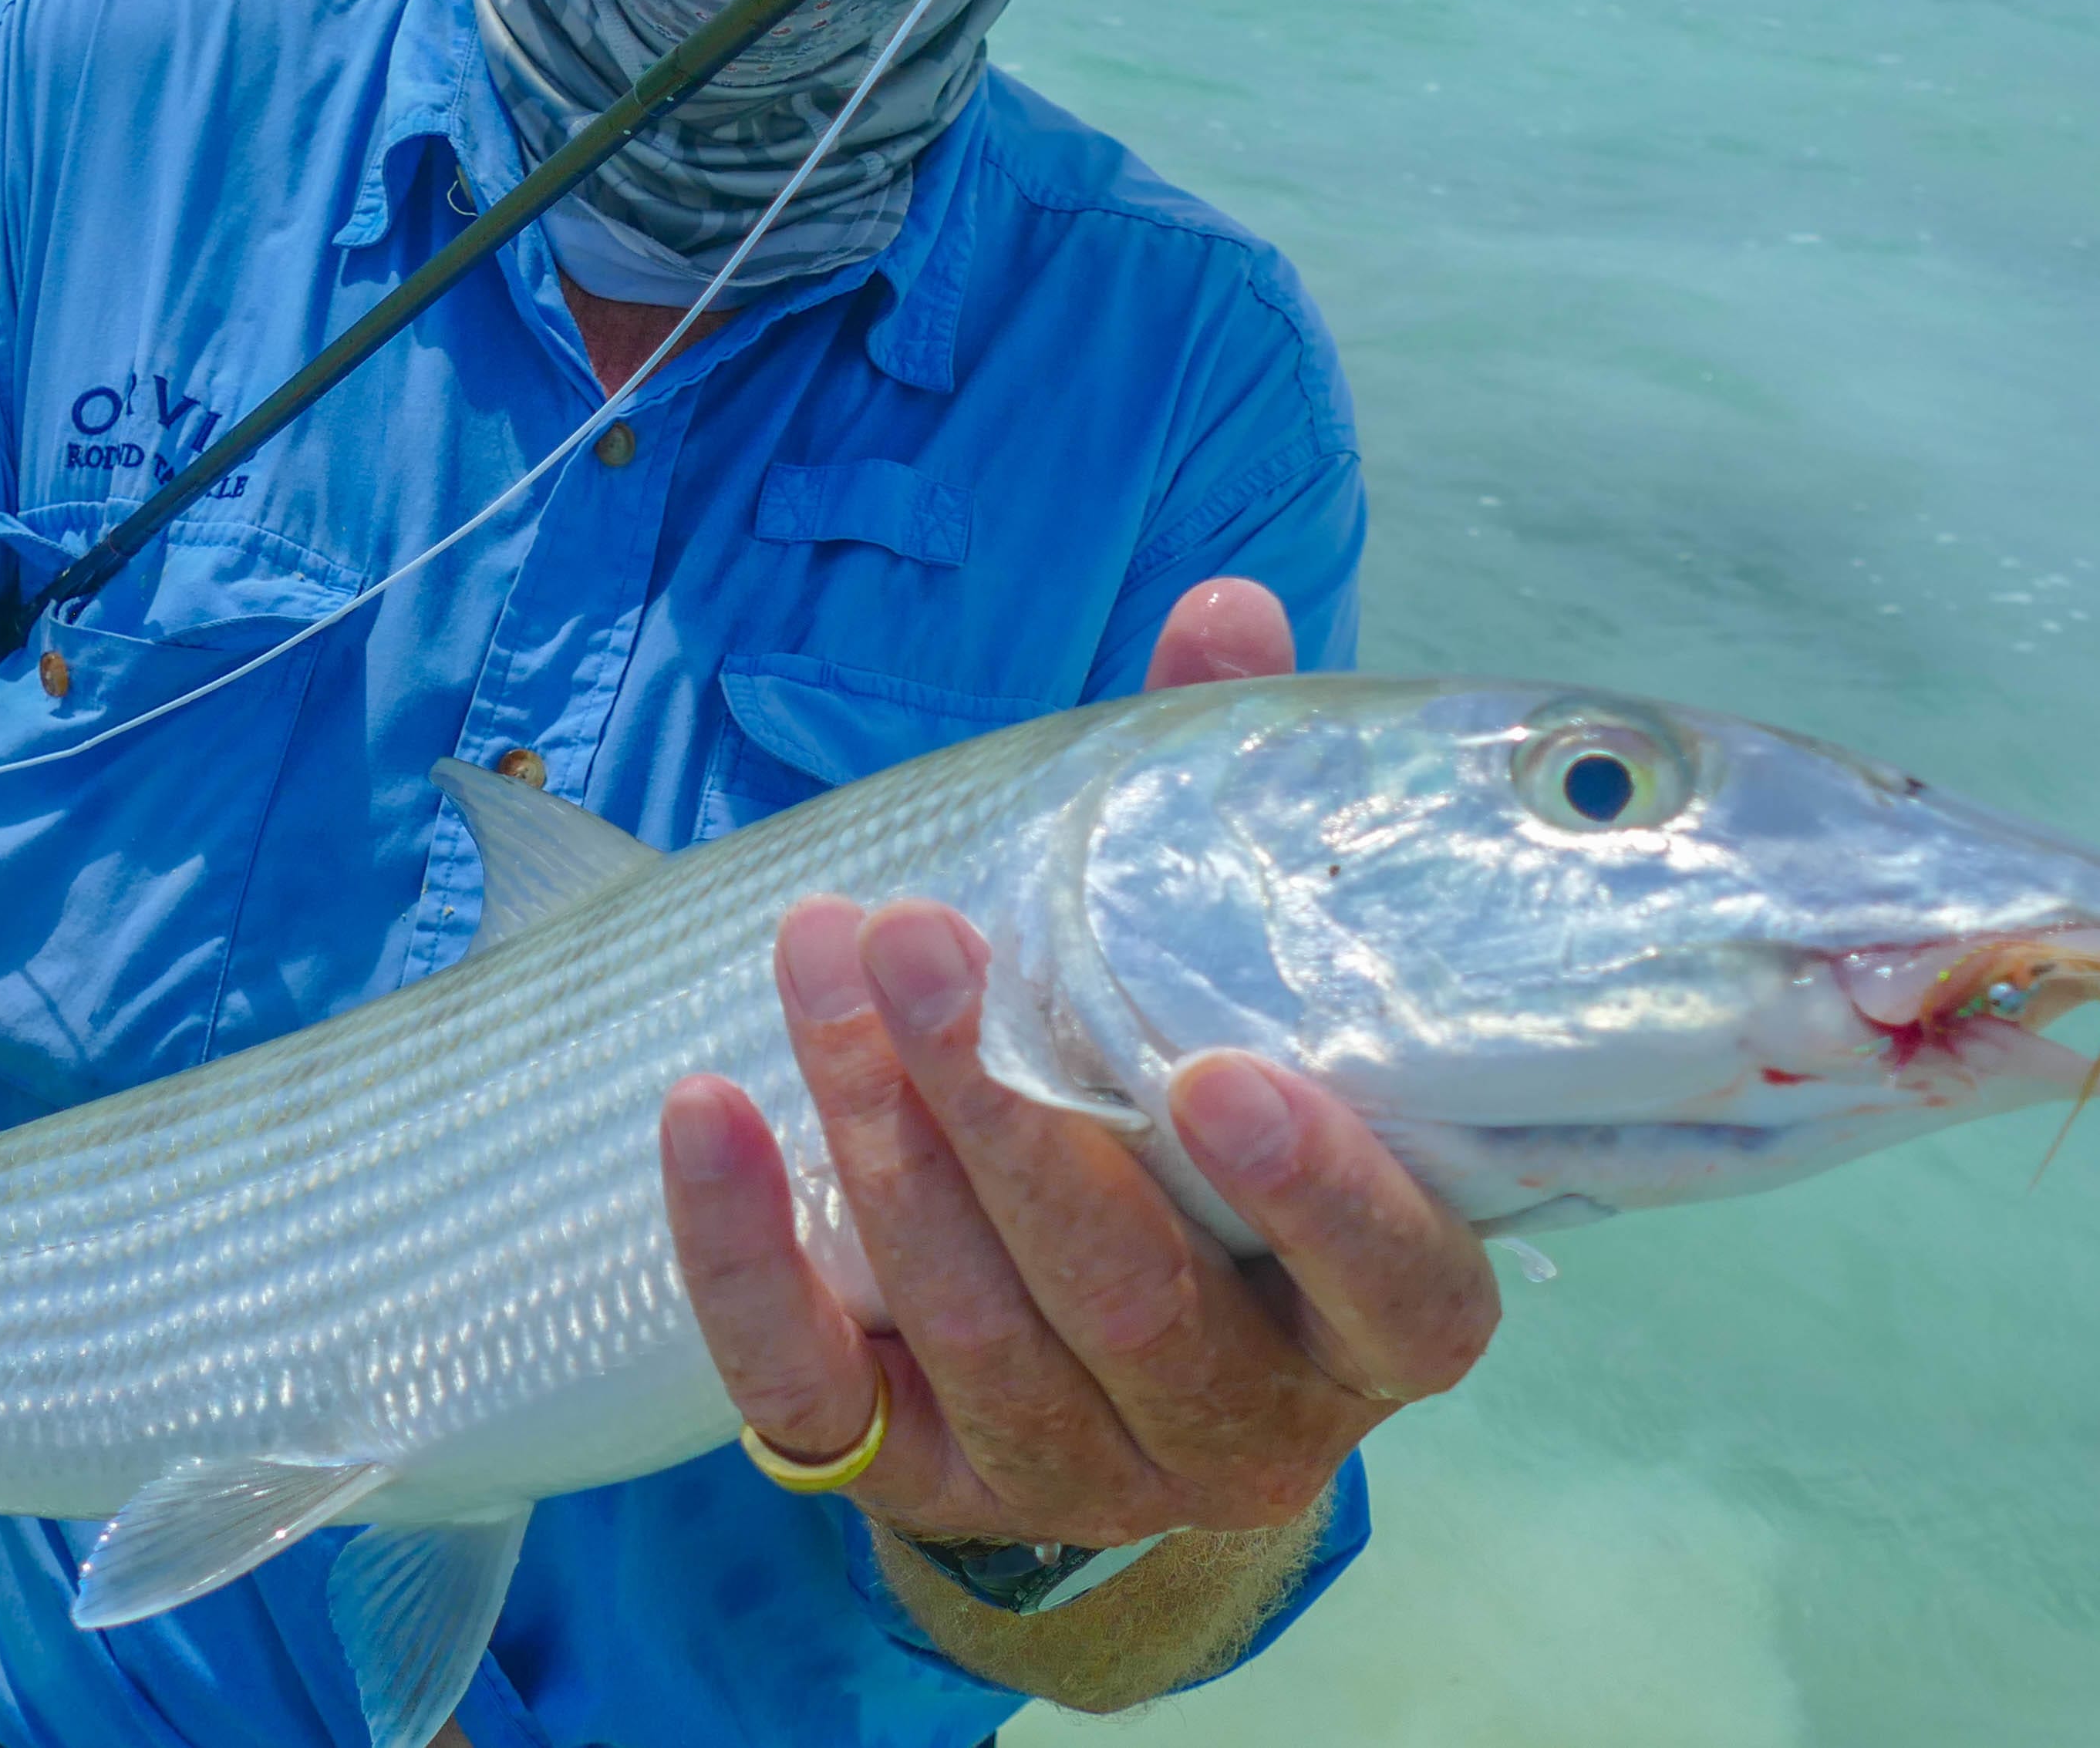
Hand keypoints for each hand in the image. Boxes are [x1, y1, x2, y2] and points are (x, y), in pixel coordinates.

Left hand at [659, 578, 1499, 1551]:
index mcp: (1367, 1315)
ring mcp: (1074, 1471)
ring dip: (880, 1139)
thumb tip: (1223, 610)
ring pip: (974, 1332)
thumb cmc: (1187, 1114)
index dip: (1320, 1196)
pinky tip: (701, 1112)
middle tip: (913, 939)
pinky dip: (741, 1256)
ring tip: (815, 962)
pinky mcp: (916, 1488)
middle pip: (1131, 1294)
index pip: (1398, 1289)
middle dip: (1009, 1115)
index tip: (1218, 1072)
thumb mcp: (1228, 980)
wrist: (1085, 1343)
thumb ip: (1232, 808)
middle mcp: (1242, 1421)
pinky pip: (809, 1397)